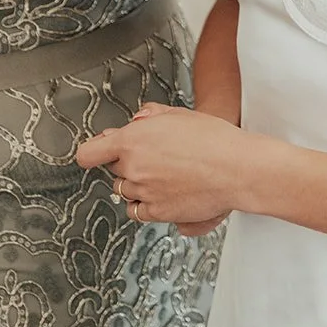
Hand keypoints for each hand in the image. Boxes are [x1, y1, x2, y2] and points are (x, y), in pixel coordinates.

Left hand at [75, 101, 253, 227]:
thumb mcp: (178, 114)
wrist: (236, 168)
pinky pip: (137, 211)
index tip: (94, 154)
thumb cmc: (214, 139)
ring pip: (124, 191)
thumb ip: (150, 116)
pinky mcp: (157, 212)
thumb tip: (137, 121)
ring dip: (136, 184)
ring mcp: (144, 192)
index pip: (90, 153)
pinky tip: (160, 193)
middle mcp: (133, 168)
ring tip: (162, 175)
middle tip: (151, 157)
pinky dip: (143, 204)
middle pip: (113, 169)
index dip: (93, 152)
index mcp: (133, 140)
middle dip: (126, 163)